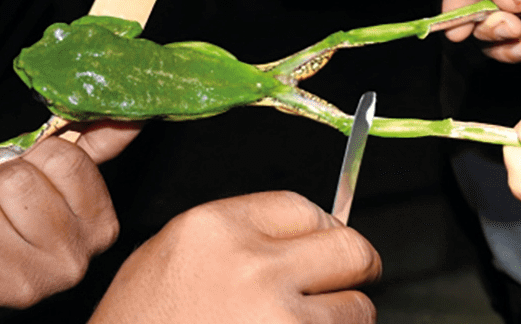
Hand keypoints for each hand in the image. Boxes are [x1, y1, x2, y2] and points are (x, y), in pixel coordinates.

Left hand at [0, 124, 137, 312]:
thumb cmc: (21, 219)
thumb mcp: (64, 186)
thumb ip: (96, 147)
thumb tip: (130, 117)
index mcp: (99, 226)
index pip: (63, 159)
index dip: (36, 155)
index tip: (32, 169)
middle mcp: (68, 259)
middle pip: (16, 180)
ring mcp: (20, 278)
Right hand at [89, 191, 379, 323]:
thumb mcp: (165, 260)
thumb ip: (232, 239)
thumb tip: (298, 235)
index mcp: (216, 229)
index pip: (304, 208)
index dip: (322, 230)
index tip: (326, 248)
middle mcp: (253, 267)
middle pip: (349, 248)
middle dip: (354, 269)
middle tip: (346, 286)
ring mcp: (277, 319)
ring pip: (355, 308)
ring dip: (343, 321)